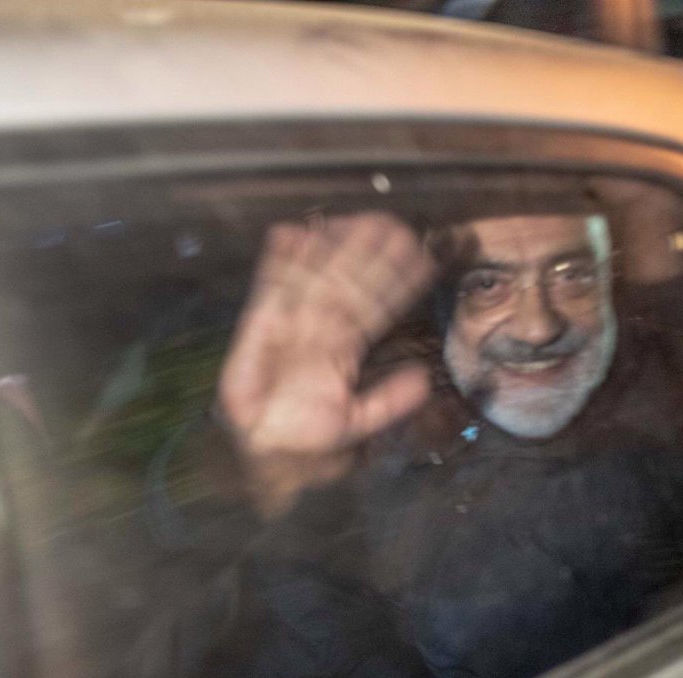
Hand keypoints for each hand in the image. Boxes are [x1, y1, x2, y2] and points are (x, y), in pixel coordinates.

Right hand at [219, 213, 436, 512]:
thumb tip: (424, 381)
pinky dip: (276, 263)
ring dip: (331, 248)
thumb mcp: (354, 424)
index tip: (421, 259)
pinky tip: (288, 233)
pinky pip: (269, 289)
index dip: (397, 283)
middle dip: (370, 256)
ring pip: (316, 278)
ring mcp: (290, 324)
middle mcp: (320, 329)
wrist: (262, 453)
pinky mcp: (259, 325)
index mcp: (344, 347)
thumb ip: (386, 402)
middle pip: (348, 283)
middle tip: (396, 225)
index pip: (374, 308)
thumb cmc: (304, 440)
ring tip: (355, 218)